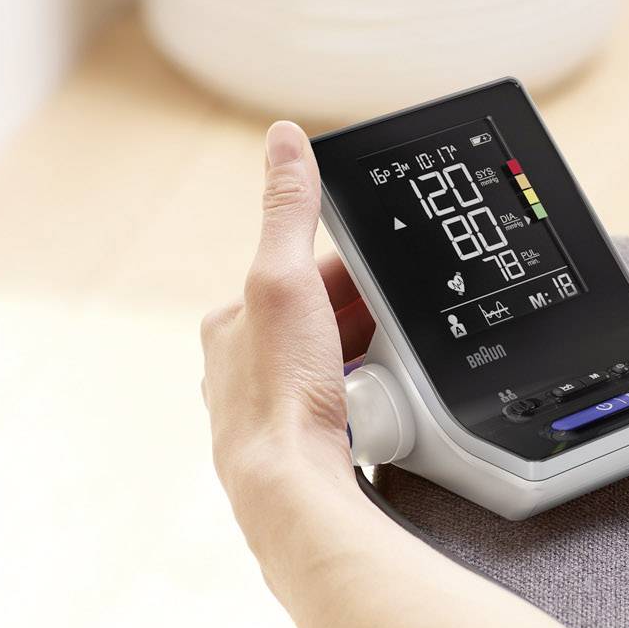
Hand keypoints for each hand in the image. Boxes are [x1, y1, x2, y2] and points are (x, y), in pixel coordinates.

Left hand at [200, 120, 375, 512]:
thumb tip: (283, 141)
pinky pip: (346, 405)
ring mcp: (269, 406)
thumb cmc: (279, 390)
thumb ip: (288, 210)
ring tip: (393, 373)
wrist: (291, 486)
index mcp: (230, 320)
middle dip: (364, 323)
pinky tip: (384, 410)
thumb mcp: (285, 278)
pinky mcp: (299, 442)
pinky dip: (371, 402)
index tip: (385, 286)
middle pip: (323, 320)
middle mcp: (239, 364)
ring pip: (336, 364)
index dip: (350, 275)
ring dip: (371, 363)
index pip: (301, 275)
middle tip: (398, 333)